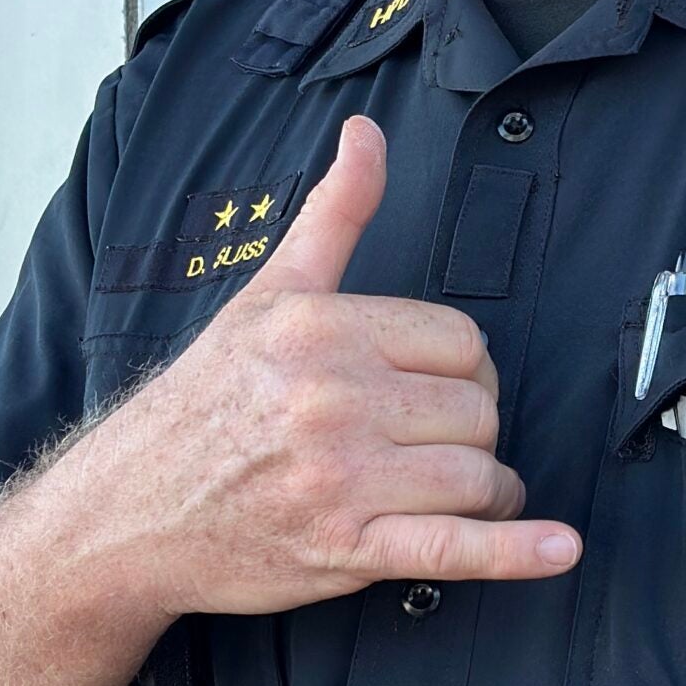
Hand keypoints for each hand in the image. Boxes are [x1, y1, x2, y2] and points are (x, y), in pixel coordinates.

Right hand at [75, 114, 581, 615]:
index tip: (433, 387)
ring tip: (456, 492)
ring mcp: (338, 481)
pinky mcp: (342, 551)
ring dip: (485, 491)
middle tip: (429, 442)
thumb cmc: (206, 401)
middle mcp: (330, 401)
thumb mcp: (269, 293)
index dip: (461, 368)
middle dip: (469, 428)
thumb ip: (335, 213)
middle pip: (479, 408)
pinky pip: (452, 549)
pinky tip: (559, 549)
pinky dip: (515, 552)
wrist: (126, 511)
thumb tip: (367, 133)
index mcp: (321, 330)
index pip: (462, 341)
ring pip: (477, 474)